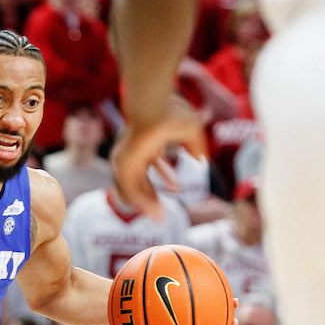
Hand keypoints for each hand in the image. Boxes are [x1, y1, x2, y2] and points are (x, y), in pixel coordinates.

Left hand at [112, 94, 207, 217]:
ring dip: (148, 203)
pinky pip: (130, 192)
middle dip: (153, 194)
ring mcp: (127, 160)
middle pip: (142, 179)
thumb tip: (201, 161)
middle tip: (163, 208)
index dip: (166, 176)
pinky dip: (142, 204)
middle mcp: (134, 151)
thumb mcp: (191, 131)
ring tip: (160, 216)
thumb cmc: (171, 114)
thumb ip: (196, 146)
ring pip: (135, 188)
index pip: (153, 163)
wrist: (153, 109)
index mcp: (147, 141)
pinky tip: (155, 212)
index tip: (177, 188)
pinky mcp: (123, 168)